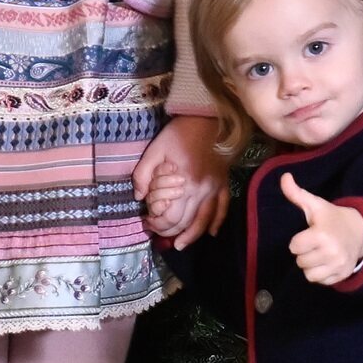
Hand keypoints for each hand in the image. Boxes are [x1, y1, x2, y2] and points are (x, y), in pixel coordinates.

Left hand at [133, 115, 227, 248]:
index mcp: (184, 183)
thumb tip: (138, 197)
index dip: (157, 224)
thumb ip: (142, 174)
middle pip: (186, 221)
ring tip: (179, 245)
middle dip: (170, 231)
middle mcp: (202, 191)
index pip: (170, 216)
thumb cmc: (180, 133)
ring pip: (204, 220)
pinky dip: (217, 222)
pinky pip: (222, 208)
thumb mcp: (155, 149)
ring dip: (192, 236)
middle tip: (157, 232)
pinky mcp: (223, 183)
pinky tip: (210, 233)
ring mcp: (215, 189)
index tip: (147, 222)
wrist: (209, 117)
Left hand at [281, 172, 362, 285]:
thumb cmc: (331, 218)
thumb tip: (284, 176)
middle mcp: (331, 252)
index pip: (294, 246)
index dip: (298, 240)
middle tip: (316, 244)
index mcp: (322, 234)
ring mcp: (338, 265)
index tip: (309, 233)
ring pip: (309, 275)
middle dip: (305, 253)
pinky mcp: (342, 275)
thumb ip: (296, 193)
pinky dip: (321, 274)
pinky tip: (327, 262)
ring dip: (311, 265)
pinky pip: (320, 281)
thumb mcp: (315, 205)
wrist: (360, 231)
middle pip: (300, 262)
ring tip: (320, 254)